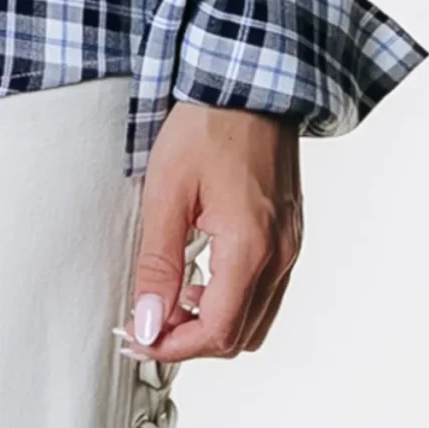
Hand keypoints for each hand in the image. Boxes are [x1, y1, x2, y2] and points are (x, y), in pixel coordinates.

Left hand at [122, 102, 303, 363]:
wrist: (248, 81)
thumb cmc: (207, 125)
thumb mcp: (167, 191)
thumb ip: (158, 263)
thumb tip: (147, 322)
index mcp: (251, 248)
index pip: (216, 331)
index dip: (174, 346)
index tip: (138, 337)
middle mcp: (280, 256)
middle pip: (239, 336)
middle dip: (190, 341)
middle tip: (146, 323)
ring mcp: (291, 247)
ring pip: (256, 321)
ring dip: (213, 324)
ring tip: (169, 300)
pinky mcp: (291, 235)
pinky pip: (267, 293)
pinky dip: (233, 301)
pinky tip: (200, 277)